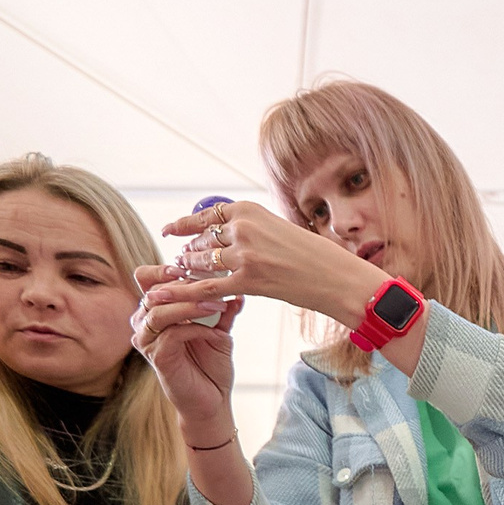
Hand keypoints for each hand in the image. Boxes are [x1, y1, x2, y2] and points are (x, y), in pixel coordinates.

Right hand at [131, 268, 242, 435]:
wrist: (213, 400)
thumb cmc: (212, 365)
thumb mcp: (220, 331)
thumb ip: (224, 311)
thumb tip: (239, 290)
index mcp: (156, 311)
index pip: (146, 279)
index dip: (162, 269)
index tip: (187, 265)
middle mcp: (145, 323)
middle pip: (151, 291)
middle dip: (181, 285)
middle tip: (208, 283)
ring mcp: (147, 341)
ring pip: (159, 312)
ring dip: (189, 305)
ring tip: (216, 304)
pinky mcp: (157, 357)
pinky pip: (171, 334)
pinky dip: (194, 328)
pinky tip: (213, 331)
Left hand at [142, 199, 380, 327]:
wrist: (338, 277)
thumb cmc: (317, 256)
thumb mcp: (280, 230)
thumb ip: (253, 230)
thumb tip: (228, 235)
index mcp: (250, 210)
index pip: (207, 216)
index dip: (184, 224)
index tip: (170, 229)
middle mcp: (243, 228)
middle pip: (202, 240)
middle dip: (190, 253)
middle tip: (181, 261)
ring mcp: (244, 255)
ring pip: (201, 262)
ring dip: (188, 270)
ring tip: (182, 276)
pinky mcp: (248, 281)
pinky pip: (207, 287)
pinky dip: (183, 291)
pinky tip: (165, 294)